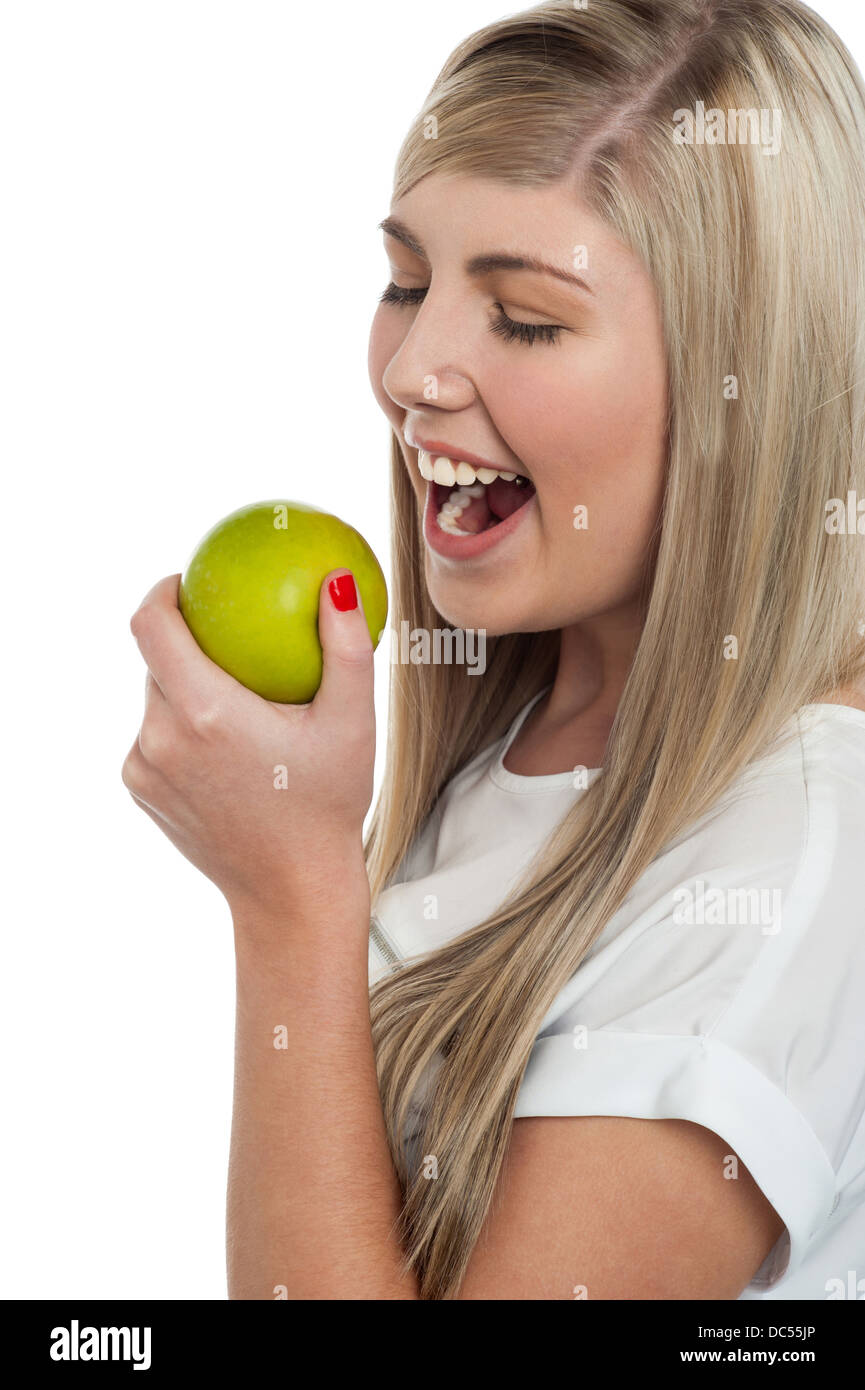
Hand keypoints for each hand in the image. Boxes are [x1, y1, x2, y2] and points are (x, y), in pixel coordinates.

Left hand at [121, 570, 374, 916]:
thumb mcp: (353, 723)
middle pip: (154, 661)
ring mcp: (144, 769)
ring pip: (154, 700)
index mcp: (205, 713)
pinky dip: (182, 728)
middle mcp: (160, 739)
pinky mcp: (141, 791)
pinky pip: (154, 738)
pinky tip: (224, 740)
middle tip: (230, 635)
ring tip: (234, 692)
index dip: (162, 591)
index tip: (188, 581)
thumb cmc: (329, 803)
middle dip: (187, 641)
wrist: (292, 890)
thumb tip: (337, 579)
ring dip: (186, 688)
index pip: (151, 625)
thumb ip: (346, 645)